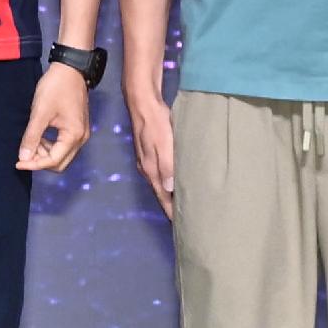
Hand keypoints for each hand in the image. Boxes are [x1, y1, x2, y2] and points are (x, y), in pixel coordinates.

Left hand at [15, 61, 93, 173]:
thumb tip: (23, 158)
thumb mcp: (40, 112)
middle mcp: (81, 139)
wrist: (70, 68)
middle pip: (60, 163)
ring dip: (45, 154)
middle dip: (41, 161)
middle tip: (24, 152)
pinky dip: (50, 146)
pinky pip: (64, 146)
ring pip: (62, 155)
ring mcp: (81, 133)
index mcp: (73, 136)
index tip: (17, 162)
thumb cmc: (56, 87)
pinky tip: (40, 137)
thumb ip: (32, 137)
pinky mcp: (77, 128)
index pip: (53, 160)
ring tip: (31, 142)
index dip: (34, 164)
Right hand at [127, 95, 177, 214]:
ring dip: (170, 193)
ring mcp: (147, 159)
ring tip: (182, 202)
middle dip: (171, 205)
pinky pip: (161, 172)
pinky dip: (168, 180)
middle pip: (160, 192)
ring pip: (160, 182)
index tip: (180, 225)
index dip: (170, 211)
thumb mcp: (164, 144)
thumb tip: (170, 188)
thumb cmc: (155, 122)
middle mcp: (147, 168)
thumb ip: (167, 165)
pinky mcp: (150, 151)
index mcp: (151, 169)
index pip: (162, 196)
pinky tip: (175, 179)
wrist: (142, 102)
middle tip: (185, 218)